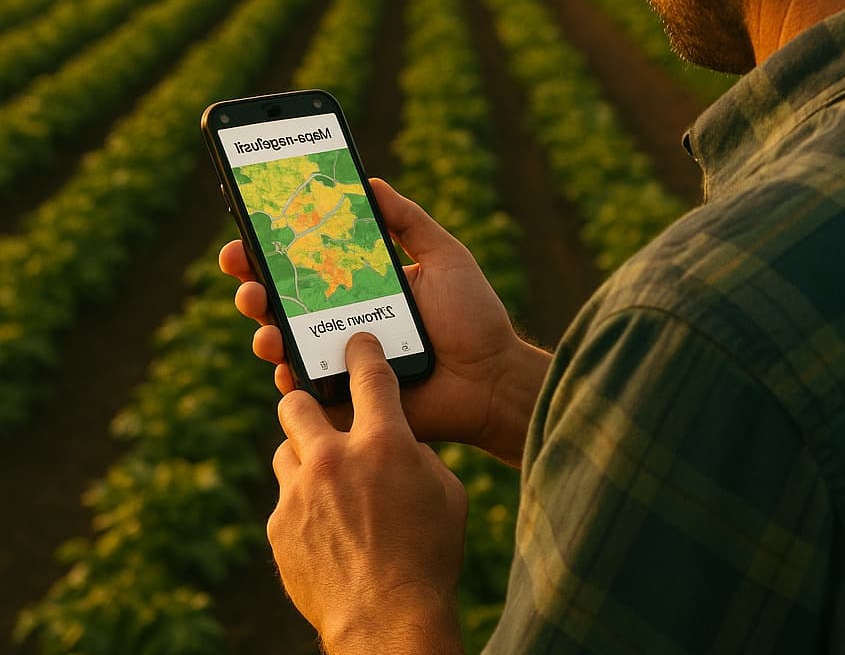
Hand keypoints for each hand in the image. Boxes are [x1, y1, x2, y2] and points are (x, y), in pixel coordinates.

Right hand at [220, 179, 550, 464]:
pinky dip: (285, 377)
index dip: (271, 243)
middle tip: (238, 263)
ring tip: (260, 311)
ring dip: (261, 323)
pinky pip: (301, 391)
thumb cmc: (472, 316)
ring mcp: (337, 359)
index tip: (248, 223)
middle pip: (280, 298)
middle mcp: (340, 319)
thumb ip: (408, 221)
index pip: (305, 260)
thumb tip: (368, 182)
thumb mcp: (443, 256)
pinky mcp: (342, 397)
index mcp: (359, 283)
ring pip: (281, 341)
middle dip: (250, 279)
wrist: (491, 378)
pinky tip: (283, 363)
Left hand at [269, 333, 465, 654]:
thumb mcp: (445, 492)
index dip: (362, 351)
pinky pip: (285, 498)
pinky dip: (302, 503)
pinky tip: (324, 525)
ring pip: (284, 449)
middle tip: (320, 411)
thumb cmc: (429, 556)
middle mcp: (333, 459)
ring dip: (303, 455)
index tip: (357, 343)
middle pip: (296, 401)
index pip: (367, 375)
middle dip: (305, 398)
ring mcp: (299, 494)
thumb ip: (416, 454)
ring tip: (324, 476)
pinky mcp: (279, 528)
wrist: (389, 622)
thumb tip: (398, 443)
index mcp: (383, 443)